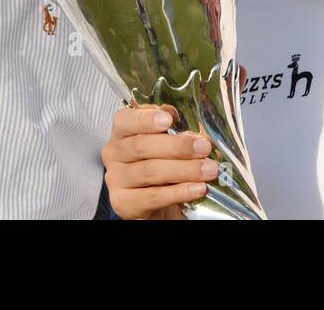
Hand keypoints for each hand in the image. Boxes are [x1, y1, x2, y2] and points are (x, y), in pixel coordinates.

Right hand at [101, 104, 216, 219]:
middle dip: (177, 146)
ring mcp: (116, 180)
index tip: (169, 119)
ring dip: (184, 170)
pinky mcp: (123, 204)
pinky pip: (154, 197)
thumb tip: (194, 135)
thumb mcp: (166, 142)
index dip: (146, 119)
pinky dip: (179, 192)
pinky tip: (198, 188)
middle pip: (142, 146)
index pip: (124, 120)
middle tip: (204, 147)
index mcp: (122, 132)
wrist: (154, 198)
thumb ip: (175, 133)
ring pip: (150, 171)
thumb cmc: (160, 162)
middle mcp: (114, 154)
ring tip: (209, 170)